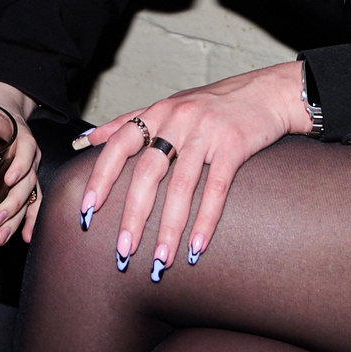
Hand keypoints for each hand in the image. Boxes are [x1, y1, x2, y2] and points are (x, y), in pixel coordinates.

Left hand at [0, 80, 43, 245]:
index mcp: (17, 135)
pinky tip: (24, 236)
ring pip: (29, 196)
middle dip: (12, 204)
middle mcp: (27, 153)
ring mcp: (29, 168)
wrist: (4, 104)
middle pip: (27, 181)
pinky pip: (34, 202)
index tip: (8, 178)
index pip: (26, 149)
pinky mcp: (26, 180)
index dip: (20, 164)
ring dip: (17, 218)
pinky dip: (31, 220)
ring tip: (0, 236)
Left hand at [74, 62, 309, 275]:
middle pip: (147, 172)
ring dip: (169, 228)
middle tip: (124, 251)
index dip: (101, 177)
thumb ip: (126, 123)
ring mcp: (206, 132)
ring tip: (160, 259)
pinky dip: (206, 220)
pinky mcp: (234, 145)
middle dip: (133, 215)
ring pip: (181, 187)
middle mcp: (177, 120)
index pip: (119, 144)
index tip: (87, 209)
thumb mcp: (167, 106)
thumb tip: (84, 141)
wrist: (266, 92)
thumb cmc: (214, 104)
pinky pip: (216, 188)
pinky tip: (197, 246)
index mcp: (157, 112)